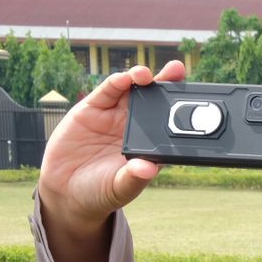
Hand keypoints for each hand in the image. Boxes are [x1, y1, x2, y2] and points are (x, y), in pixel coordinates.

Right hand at [37, 61, 185, 233]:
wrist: (66, 190)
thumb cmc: (100, 191)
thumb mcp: (119, 188)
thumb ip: (133, 178)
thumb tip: (148, 169)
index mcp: (150, 145)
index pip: (169, 123)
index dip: (180, 109)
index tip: (194, 98)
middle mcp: (135, 127)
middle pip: (154, 100)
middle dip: (166, 83)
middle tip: (176, 70)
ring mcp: (114, 116)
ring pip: (131, 91)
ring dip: (140, 79)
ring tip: (146, 75)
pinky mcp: (91, 110)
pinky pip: (106, 93)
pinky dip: (115, 84)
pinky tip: (123, 79)